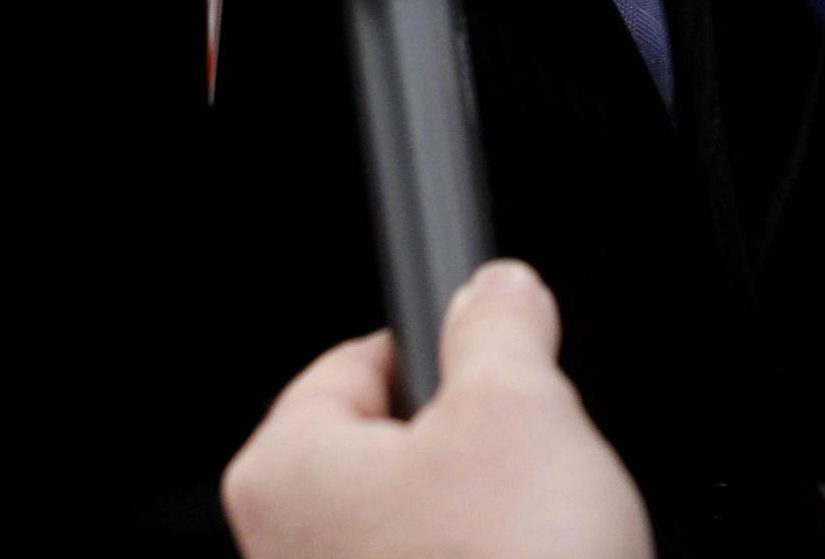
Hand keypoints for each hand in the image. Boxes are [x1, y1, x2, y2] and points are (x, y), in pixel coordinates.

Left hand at [222, 261, 651, 558]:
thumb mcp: (522, 407)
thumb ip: (501, 325)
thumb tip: (500, 292)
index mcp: (284, 470)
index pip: (355, 362)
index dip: (444, 351)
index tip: (495, 356)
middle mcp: (287, 554)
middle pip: (395, 454)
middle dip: (474, 453)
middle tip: (532, 464)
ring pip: (427, 534)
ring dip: (490, 531)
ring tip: (540, 542)